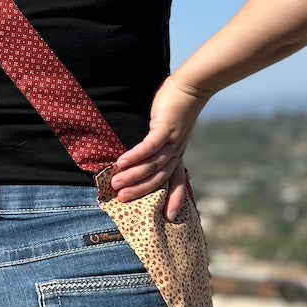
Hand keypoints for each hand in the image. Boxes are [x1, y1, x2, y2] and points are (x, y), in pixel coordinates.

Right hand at [111, 75, 210, 220]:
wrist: (190, 88)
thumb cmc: (177, 108)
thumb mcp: (171, 131)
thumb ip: (160, 144)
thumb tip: (145, 154)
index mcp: (178, 154)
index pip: (177, 181)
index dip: (175, 199)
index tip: (170, 218)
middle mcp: (176, 151)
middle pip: (158, 177)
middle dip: (141, 190)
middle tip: (123, 200)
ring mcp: (172, 141)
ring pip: (152, 164)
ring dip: (133, 175)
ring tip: (116, 183)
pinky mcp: (165, 128)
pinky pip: (149, 146)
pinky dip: (136, 155)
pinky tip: (122, 162)